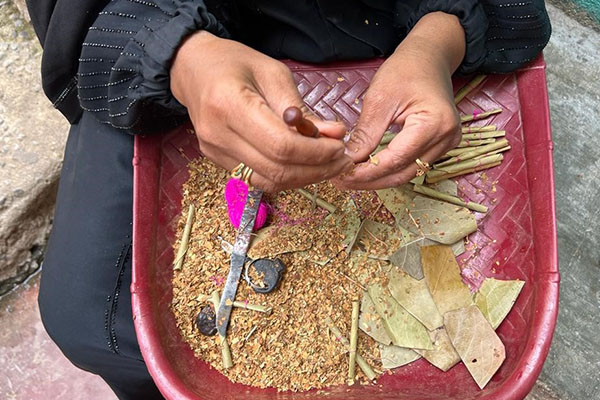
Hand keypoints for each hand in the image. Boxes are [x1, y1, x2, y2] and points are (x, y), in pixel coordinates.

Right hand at [171, 32, 350, 192]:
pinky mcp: (217, 162)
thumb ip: (301, 108)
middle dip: (316, 170)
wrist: (193, 70)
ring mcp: (215, 152)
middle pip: (276, 170)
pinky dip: (286, 175)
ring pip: (268, 182)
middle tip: (341, 160)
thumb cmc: (234, 63)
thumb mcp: (273, 73)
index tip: (339, 146)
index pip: (281, 146)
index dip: (316, 153)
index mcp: (229, 105)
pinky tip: (304, 164)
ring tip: (328, 164)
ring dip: (304, 178)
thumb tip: (333, 135)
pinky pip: (258, 179)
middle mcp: (218, 135)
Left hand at [336, 12, 465, 189]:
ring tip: (350, 177)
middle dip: (370, 180)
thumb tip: (348, 161)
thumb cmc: (405, 70)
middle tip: (341, 180)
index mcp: (434, 124)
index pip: (395, 160)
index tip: (341, 175)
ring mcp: (447, 144)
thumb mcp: (380, 98)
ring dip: (378, 178)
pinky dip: (389, 169)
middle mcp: (446, 138)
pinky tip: (368, 169)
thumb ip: (366, 134)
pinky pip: (412, 165)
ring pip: (407, 173)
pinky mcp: (440, 145)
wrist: (428, 58)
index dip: (366, 172)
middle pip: (402, 173)